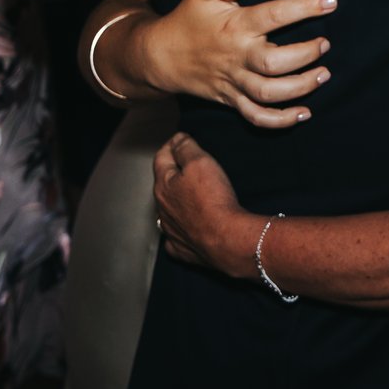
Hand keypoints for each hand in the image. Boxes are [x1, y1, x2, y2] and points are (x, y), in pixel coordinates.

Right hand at [115, 0, 336, 127]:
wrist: (160, 56)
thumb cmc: (189, 19)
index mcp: (235, 26)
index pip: (274, 15)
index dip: (304, 7)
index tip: (330, 1)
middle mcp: (237, 56)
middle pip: (274, 62)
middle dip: (305, 55)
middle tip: (325, 44)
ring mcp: (234, 81)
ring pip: (270, 93)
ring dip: (301, 87)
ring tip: (324, 75)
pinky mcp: (232, 100)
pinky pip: (257, 116)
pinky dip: (281, 120)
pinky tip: (304, 113)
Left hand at [153, 132, 260, 275]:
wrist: (227, 240)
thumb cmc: (213, 200)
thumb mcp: (200, 162)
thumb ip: (186, 148)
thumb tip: (178, 139)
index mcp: (163, 186)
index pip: (161, 158)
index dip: (171, 145)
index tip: (180, 139)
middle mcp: (163, 209)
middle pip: (164, 185)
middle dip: (173, 172)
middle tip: (186, 164)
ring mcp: (171, 231)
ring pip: (169, 211)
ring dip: (177, 201)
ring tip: (189, 194)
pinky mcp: (183, 249)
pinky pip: (178, 236)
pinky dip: (181, 229)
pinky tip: (188, 227)